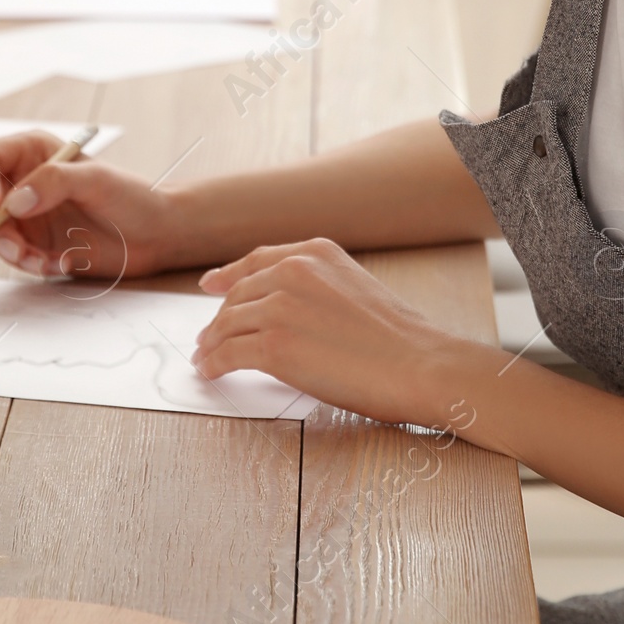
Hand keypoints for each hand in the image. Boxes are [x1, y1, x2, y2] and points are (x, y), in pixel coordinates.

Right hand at [0, 131, 180, 282]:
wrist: (155, 235)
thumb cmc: (132, 197)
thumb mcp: (96, 180)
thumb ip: (54, 182)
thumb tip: (13, 202)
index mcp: (31, 152)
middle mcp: (21, 181)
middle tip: (18, 248)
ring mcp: (25, 215)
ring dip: (11, 253)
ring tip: (44, 261)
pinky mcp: (33, 244)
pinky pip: (13, 257)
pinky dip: (30, 265)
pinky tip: (61, 263)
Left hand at [192, 237, 476, 428]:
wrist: (418, 364)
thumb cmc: (400, 339)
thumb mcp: (356, 287)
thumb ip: (317, 289)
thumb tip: (287, 312)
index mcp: (316, 252)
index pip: (258, 260)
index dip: (229, 274)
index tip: (211, 284)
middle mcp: (293, 270)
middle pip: (238, 294)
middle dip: (219, 317)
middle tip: (207, 335)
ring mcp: (280, 307)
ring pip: (228, 324)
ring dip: (212, 343)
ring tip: (205, 357)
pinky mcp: (272, 345)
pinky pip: (228, 353)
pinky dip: (214, 364)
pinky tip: (211, 371)